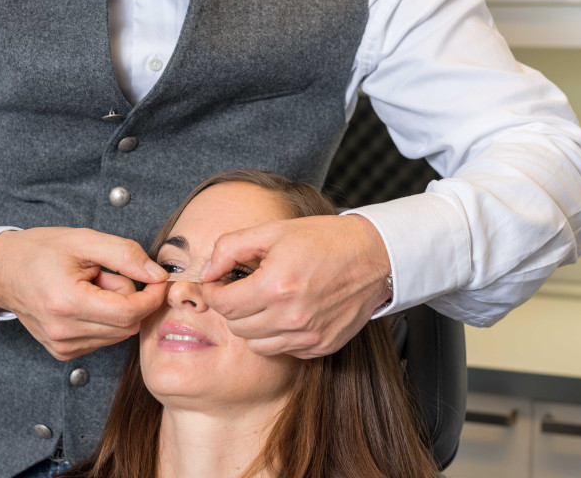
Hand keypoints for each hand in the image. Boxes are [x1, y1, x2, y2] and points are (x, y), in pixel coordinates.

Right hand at [0, 228, 167, 360]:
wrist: (2, 271)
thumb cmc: (39, 252)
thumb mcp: (85, 241)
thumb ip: (125, 255)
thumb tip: (157, 275)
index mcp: (68, 302)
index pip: (130, 312)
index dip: (152, 296)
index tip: (157, 280)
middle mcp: (64, 331)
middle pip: (128, 326)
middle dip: (131, 299)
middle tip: (107, 276)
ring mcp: (62, 345)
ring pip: (118, 335)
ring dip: (116, 310)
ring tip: (91, 287)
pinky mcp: (62, 352)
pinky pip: (103, 340)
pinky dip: (104, 321)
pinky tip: (84, 302)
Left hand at [200, 214, 391, 357]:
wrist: (374, 256)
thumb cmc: (323, 240)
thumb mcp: (273, 231)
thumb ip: (230, 248)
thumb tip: (206, 272)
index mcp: (276, 286)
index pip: (223, 304)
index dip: (214, 292)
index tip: (219, 283)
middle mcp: (291, 317)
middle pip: (236, 326)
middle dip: (233, 307)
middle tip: (242, 288)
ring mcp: (308, 335)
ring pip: (256, 344)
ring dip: (253, 324)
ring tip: (265, 301)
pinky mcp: (321, 346)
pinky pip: (283, 350)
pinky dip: (278, 335)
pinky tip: (288, 312)